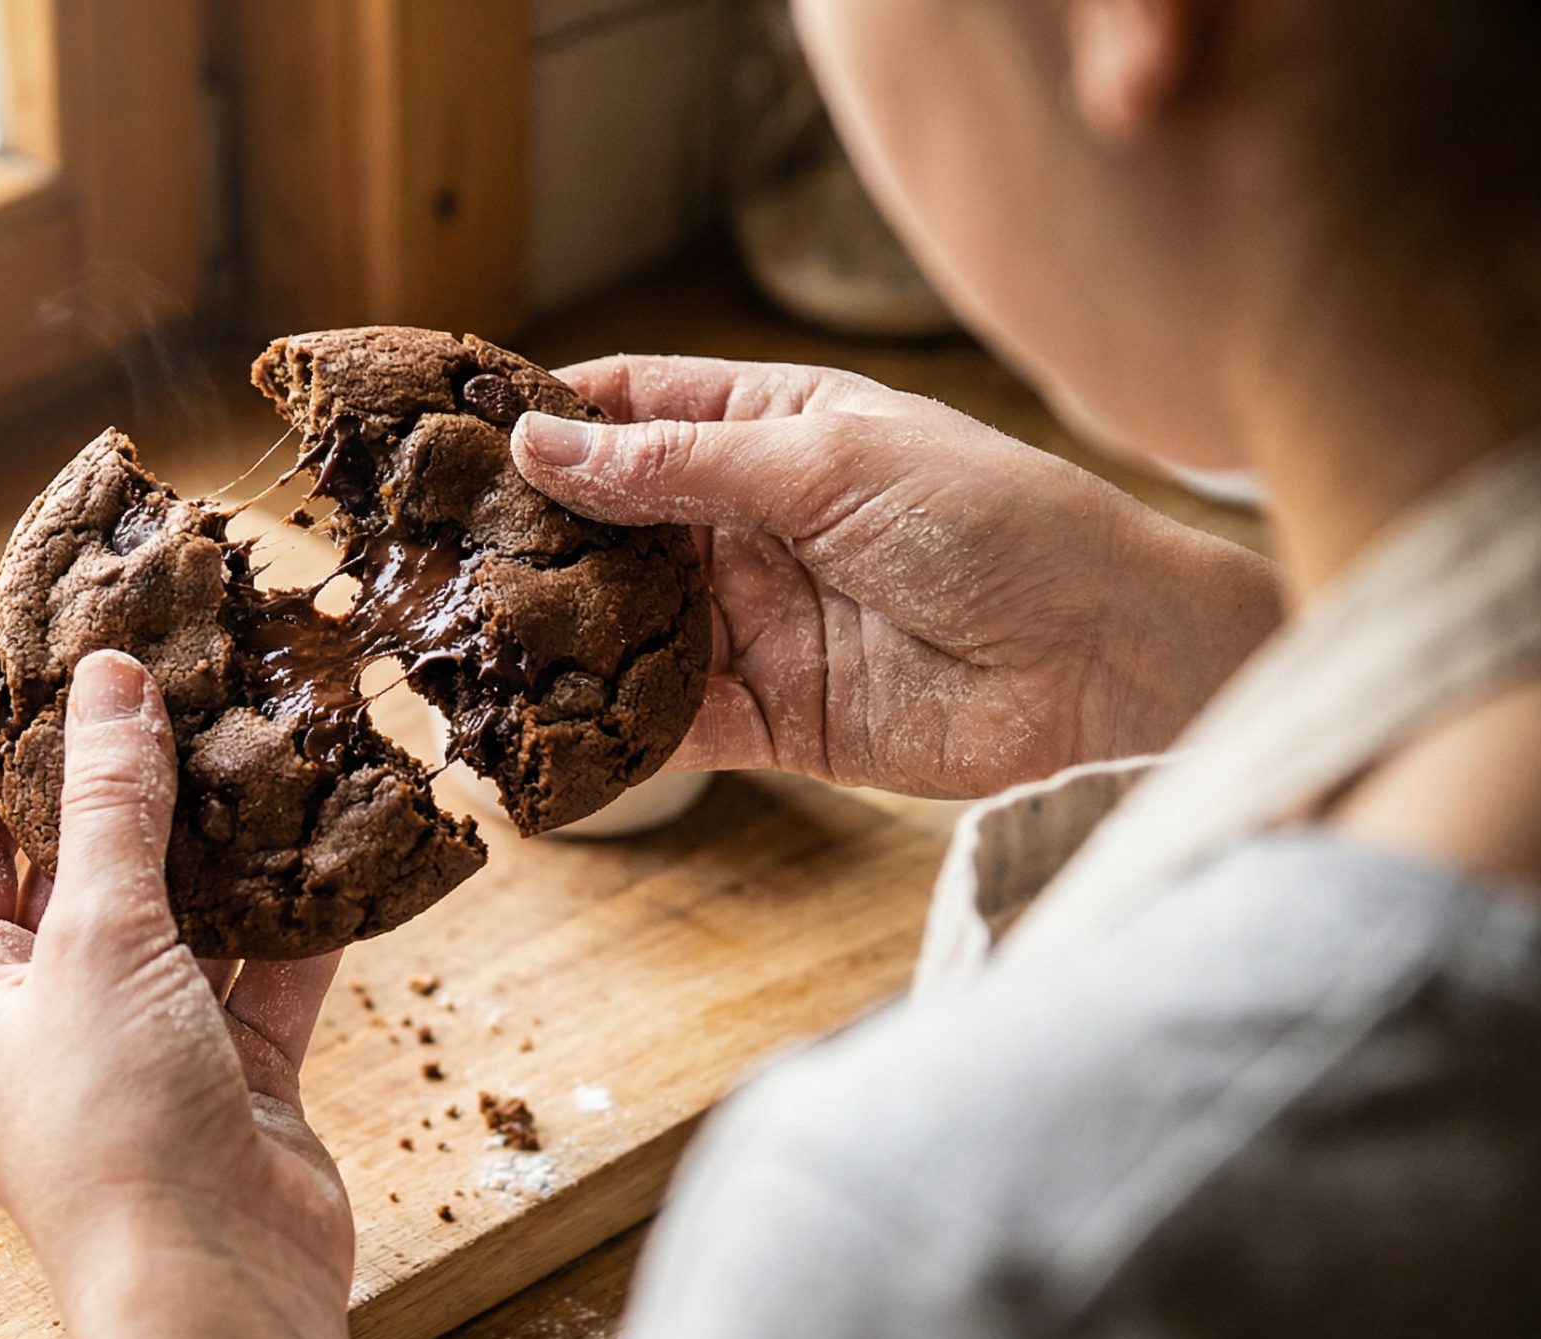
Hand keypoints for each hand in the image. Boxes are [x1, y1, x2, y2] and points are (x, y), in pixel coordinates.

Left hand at [0, 651, 372, 1338]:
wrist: (215, 1277)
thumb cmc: (111, 1125)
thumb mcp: (97, 938)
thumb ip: (114, 807)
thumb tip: (110, 684)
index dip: (2, 757)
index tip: (55, 672)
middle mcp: (43, 1014)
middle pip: (78, 872)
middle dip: (129, 786)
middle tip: (176, 683)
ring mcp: (142, 1041)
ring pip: (180, 914)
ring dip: (222, 842)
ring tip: (259, 737)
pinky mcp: (232, 1070)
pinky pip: (261, 968)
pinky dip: (295, 912)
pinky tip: (332, 835)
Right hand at [512, 356, 1280, 797]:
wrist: (1107, 664)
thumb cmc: (998, 524)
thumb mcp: (827, 464)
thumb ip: (680, 467)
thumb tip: (540, 446)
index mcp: (773, 428)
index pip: (633, 407)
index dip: (548, 416)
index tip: (456, 437)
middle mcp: (751, 521)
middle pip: (611, 521)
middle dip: (532, 535)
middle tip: (433, 552)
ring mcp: (756, 620)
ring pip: (626, 623)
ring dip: (558, 633)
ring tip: (463, 642)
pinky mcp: (770, 718)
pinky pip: (667, 721)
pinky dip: (609, 727)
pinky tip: (545, 728)